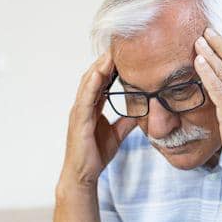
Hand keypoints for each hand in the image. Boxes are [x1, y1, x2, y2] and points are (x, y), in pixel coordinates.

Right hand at [60, 51, 137, 187]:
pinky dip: (91, 85)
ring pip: (88, 83)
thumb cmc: (95, 155)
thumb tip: (143, 112)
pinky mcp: (78, 121)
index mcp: (91, 107)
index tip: (124, 53)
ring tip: (111, 53)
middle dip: (105, 61)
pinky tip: (98, 74)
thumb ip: (127, 121)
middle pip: (94, 77)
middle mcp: (83, 106)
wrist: (84, 176)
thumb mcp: (117, 134)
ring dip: (98, 67)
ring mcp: (79, 112)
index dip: (111, 67)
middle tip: (119, 45)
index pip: (101, 81)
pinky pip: (84, 99)